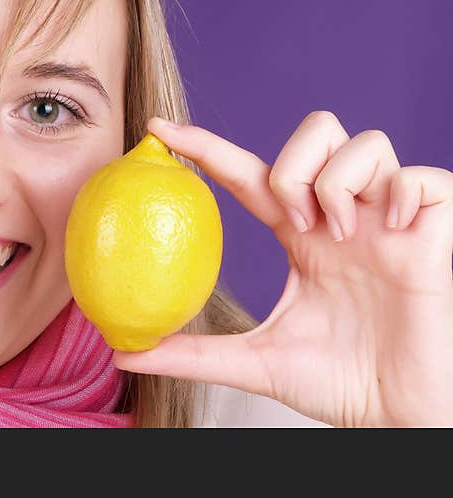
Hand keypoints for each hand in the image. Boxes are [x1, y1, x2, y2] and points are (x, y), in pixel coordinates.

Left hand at [113, 112, 452, 426]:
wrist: (403, 417)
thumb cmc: (340, 384)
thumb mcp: (257, 362)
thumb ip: (193, 352)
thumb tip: (124, 353)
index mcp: (303, 235)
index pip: (250, 172)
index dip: (205, 146)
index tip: (157, 129)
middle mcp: (344, 215)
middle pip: (317, 130)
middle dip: (295, 165)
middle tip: (296, 223)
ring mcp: (390, 217)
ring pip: (365, 143)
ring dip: (339, 183)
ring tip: (341, 235)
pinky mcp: (435, 229)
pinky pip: (423, 177)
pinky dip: (404, 193)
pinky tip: (396, 231)